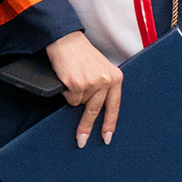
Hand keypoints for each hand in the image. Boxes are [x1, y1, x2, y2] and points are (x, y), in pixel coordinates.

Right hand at [45, 31, 122, 146]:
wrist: (67, 40)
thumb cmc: (82, 55)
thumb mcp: (101, 69)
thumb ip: (104, 87)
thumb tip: (98, 111)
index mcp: (115, 77)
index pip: (114, 106)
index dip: (109, 124)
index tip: (106, 138)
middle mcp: (106, 81)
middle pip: (95, 111)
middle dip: (86, 127)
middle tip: (81, 140)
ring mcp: (92, 83)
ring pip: (80, 104)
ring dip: (74, 96)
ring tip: (74, 79)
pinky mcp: (76, 84)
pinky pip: (70, 99)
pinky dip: (66, 92)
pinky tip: (68, 79)